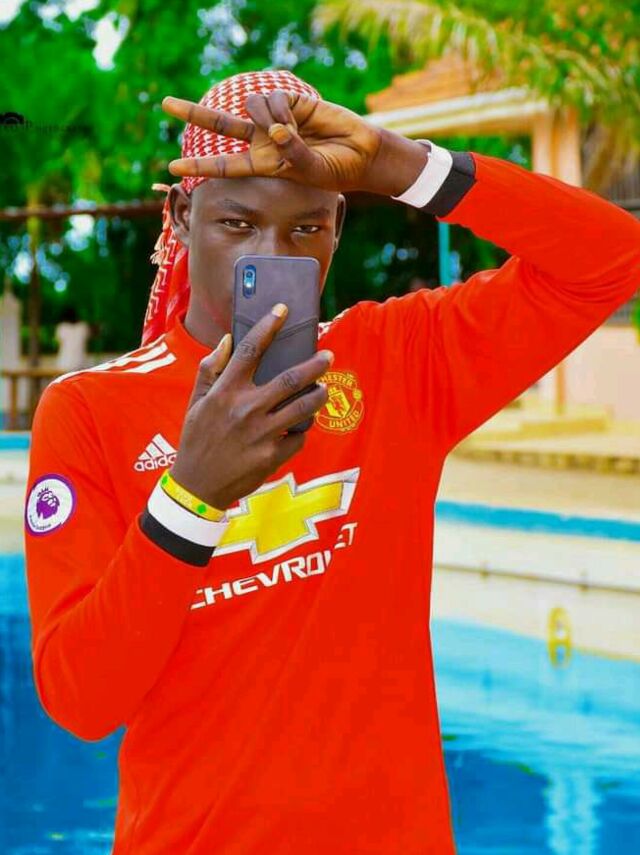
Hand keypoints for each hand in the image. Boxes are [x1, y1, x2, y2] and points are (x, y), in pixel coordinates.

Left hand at [161, 90, 427, 196]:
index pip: (225, 165)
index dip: (199, 167)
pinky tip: (298, 121)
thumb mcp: (311, 172)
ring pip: (250, 109)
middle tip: (166, 105)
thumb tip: (275, 130)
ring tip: (291, 132)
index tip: (173, 167)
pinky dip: (282, 112)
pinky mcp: (288, 101)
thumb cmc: (337, 170)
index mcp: (264, 165)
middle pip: (220, 125)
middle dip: (193, 113)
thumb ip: (291, 154)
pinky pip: (271, 100)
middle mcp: (263, 141)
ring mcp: (274, 119)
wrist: (361, 152)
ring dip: (269, 120)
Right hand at [169, 305, 332, 510]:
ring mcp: (261, 434)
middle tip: (327, 356)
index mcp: (225, 392)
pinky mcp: (272, 457)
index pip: (251, 349)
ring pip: (302, 408)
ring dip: (318, 396)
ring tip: (323, 389)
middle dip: (314, 365)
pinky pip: (297, 437)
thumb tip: (227, 341)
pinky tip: (302, 424)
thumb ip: (210, 370)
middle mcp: (245, 409)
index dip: (269, 326)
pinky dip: (302, 428)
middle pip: (290, 378)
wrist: (197, 486)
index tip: (283, 310)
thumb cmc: (196, 439)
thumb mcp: (195, 402)